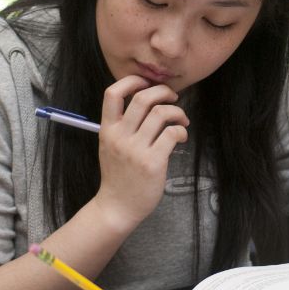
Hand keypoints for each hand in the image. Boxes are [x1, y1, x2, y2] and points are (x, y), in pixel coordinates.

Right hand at [93, 76, 188, 231]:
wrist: (117, 208)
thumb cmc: (117, 176)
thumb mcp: (109, 146)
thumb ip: (121, 126)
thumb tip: (145, 102)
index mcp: (107, 130)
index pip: (112, 93)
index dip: (132, 81)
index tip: (146, 83)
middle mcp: (120, 136)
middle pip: (142, 98)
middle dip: (163, 91)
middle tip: (172, 98)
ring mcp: (136, 150)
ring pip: (161, 114)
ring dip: (177, 112)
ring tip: (181, 121)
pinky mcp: (152, 162)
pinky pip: (171, 134)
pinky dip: (180, 131)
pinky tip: (181, 137)